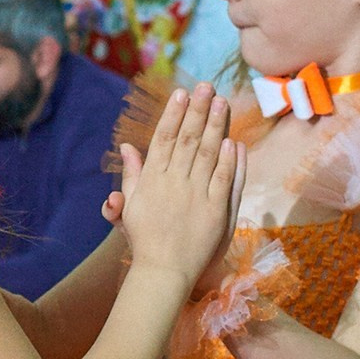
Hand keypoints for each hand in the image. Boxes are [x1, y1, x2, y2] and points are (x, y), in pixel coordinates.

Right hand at [119, 83, 237, 286]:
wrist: (163, 272)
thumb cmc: (144, 239)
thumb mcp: (130, 206)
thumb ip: (132, 174)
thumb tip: (127, 147)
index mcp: (152, 180)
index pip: (164, 139)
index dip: (173, 114)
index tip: (181, 94)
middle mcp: (173, 183)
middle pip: (188, 139)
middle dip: (197, 110)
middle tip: (206, 86)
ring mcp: (195, 195)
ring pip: (207, 153)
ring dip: (215, 126)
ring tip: (222, 102)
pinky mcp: (215, 210)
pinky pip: (223, 180)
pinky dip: (229, 160)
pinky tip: (232, 141)